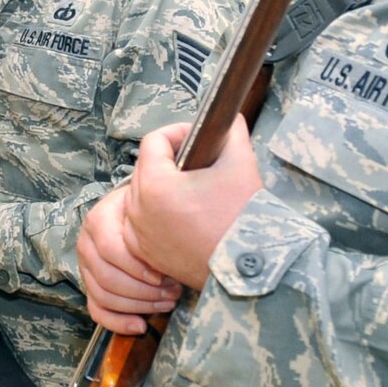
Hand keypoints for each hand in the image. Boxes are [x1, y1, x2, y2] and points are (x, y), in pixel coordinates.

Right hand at [78, 183, 181, 334]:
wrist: (137, 214)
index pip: (112, 250)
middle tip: (173, 292)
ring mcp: (86, 267)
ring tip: (167, 302)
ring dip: (138, 306)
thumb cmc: (149, 211)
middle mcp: (86, 244)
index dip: (139, 268)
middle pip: (107, 278)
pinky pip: (97, 310)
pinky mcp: (91, 286)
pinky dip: (117, 322)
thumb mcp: (150, 202)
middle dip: (144, 292)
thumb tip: (174, 217)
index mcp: (98, 220)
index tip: (165, 275)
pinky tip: (140, 325)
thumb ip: (155, 211)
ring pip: (104, 296)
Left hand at [119, 117, 263, 297]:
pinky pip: (141, 223)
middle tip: (198, 162)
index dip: (177, 132)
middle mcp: (138, 210)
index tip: (198, 137)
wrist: (249, 267)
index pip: (154, 141)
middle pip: (144, 167)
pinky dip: (157, 214)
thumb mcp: (241, 164)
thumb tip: (231, 119)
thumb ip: (232, 133)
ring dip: (161, 186)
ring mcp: (139, 235)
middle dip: (170, 160)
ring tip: (191, 188)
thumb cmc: (243, 216)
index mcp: (155, 185)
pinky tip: (183, 213)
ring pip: (140, 196)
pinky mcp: (146, 253)